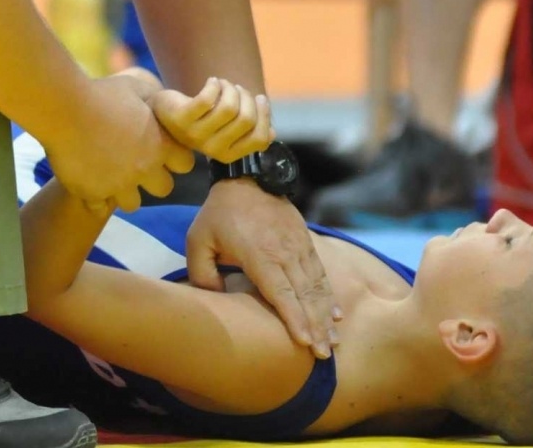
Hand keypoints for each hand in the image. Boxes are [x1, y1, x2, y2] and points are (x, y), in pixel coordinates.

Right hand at [44, 71, 194, 213]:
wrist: (65, 109)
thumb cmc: (101, 94)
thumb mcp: (134, 86)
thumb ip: (152, 98)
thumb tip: (160, 101)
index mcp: (159, 144)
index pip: (186, 164)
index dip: (174, 158)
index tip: (161, 149)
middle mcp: (144, 169)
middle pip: (164, 189)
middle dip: (153, 179)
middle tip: (136, 165)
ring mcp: (118, 185)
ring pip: (133, 204)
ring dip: (125, 192)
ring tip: (111, 176)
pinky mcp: (93, 193)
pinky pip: (99, 207)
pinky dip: (95, 197)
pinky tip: (88, 181)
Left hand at [149, 78, 272, 162]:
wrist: (164, 115)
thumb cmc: (201, 119)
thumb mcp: (226, 128)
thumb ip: (247, 131)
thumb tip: (272, 133)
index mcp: (228, 155)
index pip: (260, 138)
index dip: (264, 115)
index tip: (260, 98)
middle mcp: (213, 149)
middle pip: (245, 118)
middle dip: (246, 97)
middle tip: (236, 89)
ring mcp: (195, 135)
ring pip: (229, 107)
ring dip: (230, 89)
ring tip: (223, 85)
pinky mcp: (182, 118)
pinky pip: (207, 99)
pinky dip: (214, 85)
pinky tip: (211, 81)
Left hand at [187, 182, 339, 356]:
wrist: (246, 176)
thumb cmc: (219, 213)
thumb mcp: (197, 240)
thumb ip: (202, 273)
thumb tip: (216, 299)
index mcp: (259, 255)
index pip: (281, 293)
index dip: (294, 319)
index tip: (304, 342)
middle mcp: (285, 252)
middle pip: (305, 295)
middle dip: (316, 327)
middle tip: (324, 354)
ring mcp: (298, 246)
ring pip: (317, 286)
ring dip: (326, 315)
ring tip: (333, 340)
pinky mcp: (305, 240)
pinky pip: (320, 272)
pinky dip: (329, 294)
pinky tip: (335, 313)